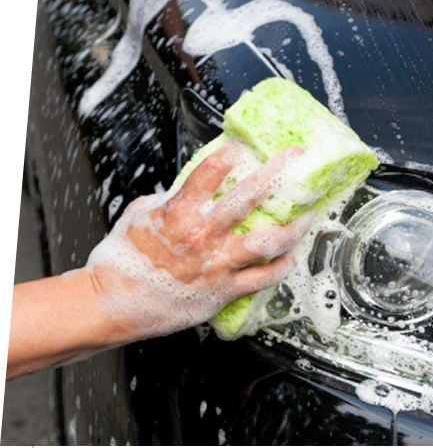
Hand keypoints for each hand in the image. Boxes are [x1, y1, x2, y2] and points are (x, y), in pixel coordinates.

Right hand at [85, 142, 310, 342]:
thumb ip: (169, 199)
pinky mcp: (222, 290)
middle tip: (294, 159)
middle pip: (248, 197)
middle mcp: (202, 235)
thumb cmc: (121, 261)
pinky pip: (261, 278)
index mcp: (179, 212)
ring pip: (267, 241)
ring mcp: (216, 264)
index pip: (210, 172)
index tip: (247, 142)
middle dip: (275, 174)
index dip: (231, 153)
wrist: (111, 305)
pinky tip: (290, 258)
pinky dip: (280, 267)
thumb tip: (188, 190)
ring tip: (307, 217)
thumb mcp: (139, 215)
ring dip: (292, 227)